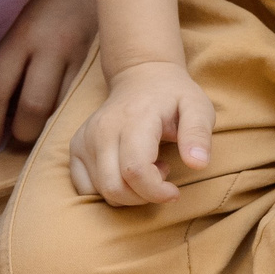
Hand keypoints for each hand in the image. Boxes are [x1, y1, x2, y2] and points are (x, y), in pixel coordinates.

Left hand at [0, 0, 96, 149]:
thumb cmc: (42, 3)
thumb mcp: (17, 28)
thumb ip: (7, 62)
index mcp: (19, 38)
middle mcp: (48, 46)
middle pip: (31, 106)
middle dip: (21, 134)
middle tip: (15, 141)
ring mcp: (76, 53)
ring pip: (60, 106)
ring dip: (47, 129)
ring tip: (39, 136)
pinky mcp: (97, 58)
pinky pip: (81, 97)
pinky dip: (69, 114)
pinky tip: (63, 119)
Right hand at [66, 59, 213, 206]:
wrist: (141, 77)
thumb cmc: (173, 96)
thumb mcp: (198, 107)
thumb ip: (198, 134)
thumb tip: (198, 164)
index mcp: (134, 119)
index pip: (135, 171)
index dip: (156, 191)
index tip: (174, 191)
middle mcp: (103, 130)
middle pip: (114, 187)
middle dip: (143, 196)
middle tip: (162, 175)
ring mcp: (85, 139)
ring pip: (100, 191)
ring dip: (128, 193)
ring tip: (148, 167)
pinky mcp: (76, 147)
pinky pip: (85, 188)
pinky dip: (108, 190)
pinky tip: (126, 172)